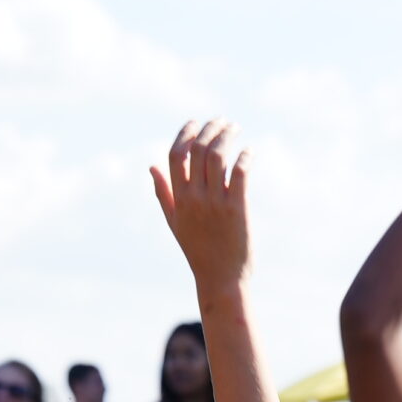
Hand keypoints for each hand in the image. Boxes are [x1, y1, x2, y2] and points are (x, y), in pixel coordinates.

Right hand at [151, 121, 253, 293]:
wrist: (221, 279)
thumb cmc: (199, 252)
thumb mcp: (174, 222)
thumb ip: (163, 193)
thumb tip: (151, 166)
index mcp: (179, 199)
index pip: (175, 155)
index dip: (185, 134)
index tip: (196, 122)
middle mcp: (194, 198)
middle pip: (197, 150)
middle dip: (209, 129)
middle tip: (222, 121)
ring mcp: (215, 203)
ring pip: (217, 157)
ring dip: (226, 137)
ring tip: (235, 129)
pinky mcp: (237, 210)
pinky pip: (239, 174)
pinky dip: (244, 157)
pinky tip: (249, 151)